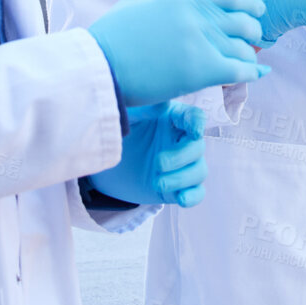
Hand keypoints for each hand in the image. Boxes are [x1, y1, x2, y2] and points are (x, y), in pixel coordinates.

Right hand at [86, 0, 266, 106]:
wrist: (100, 66)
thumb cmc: (112, 38)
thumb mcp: (133, 4)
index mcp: (182, 0)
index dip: (251, 3)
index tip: (257, 10)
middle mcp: (196, 18)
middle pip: (244, 22)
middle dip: (253, 32)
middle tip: (251, 40)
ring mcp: (200, 43)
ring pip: (244, 48)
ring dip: (249, 56)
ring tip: (246, 62)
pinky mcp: (200, 71)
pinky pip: (238, 71)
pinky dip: (249, 73)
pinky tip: (250, 75)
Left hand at [89, 101, 207, 207]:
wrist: (106, 163)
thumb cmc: (119, 131)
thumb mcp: (127, 117)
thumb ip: (143, 109)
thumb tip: (163, 105)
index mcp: (173, 118)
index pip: (194, 117)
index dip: (197, 123)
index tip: (194, 131)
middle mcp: (181, 141)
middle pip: (198, 147)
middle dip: (182, 157)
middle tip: (158, 163)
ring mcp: (180, 166)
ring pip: (199, 171)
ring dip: (182, 178)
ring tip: (157, 182)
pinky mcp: (176, 187)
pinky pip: (196, 193)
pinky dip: (193, 197)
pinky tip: (180, 198)